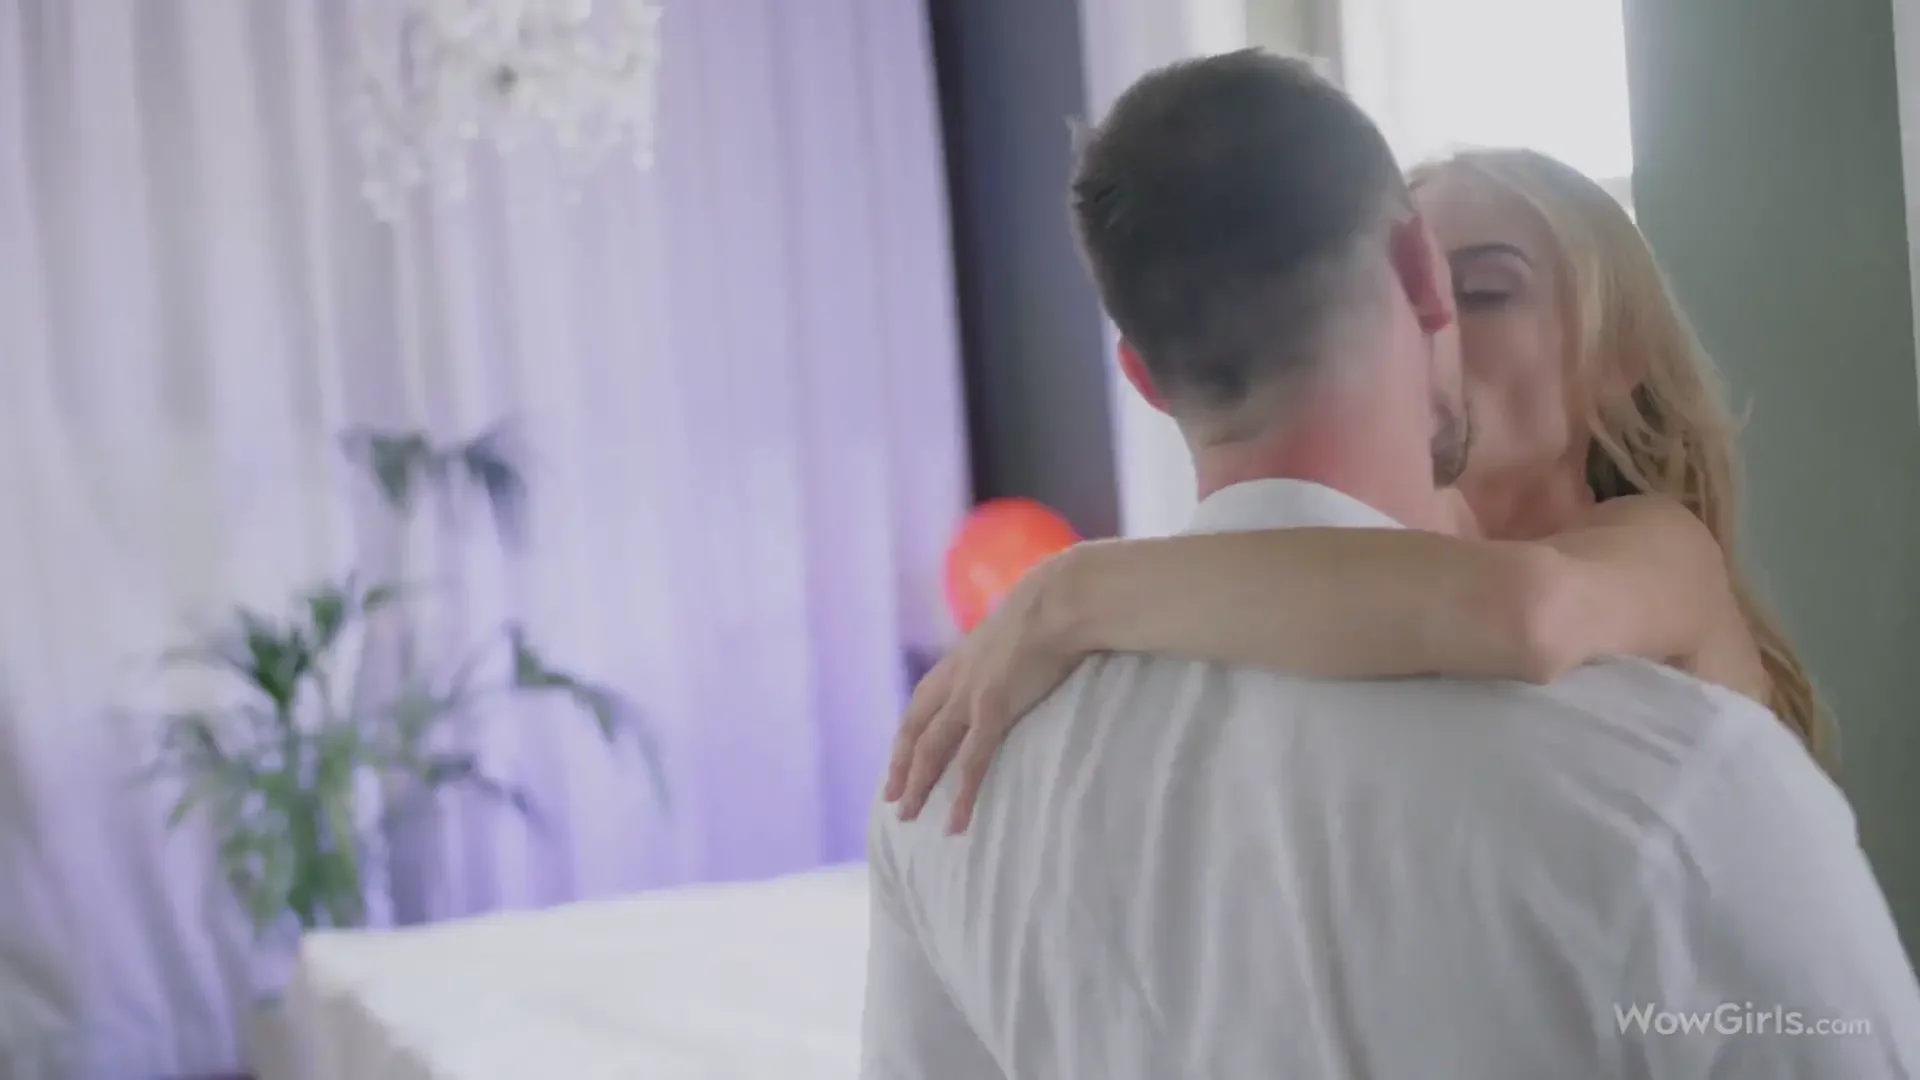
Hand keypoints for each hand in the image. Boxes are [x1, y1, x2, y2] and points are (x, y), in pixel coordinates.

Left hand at [885, 550, 1088, 833]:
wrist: (1058, 600)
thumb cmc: (1047, 613)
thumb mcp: (1011, 635)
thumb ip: (1001, 656)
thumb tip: (1011, 665)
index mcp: (957, 664)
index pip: (920, 708)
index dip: (906, 738)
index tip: (897, 763)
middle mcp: (953, 681)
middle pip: (915, 732)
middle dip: (901, 768)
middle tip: (891, 801)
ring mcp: (969, 695)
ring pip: (931, 751)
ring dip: (918, 786)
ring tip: (908, 817)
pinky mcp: (992, 708)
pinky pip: (972, 761)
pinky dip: (962, 793)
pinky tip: (956, 820)